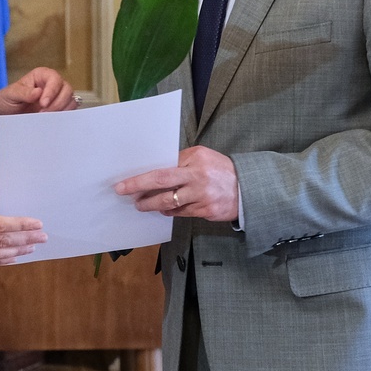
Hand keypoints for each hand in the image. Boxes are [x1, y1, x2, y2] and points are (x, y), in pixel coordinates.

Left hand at [0, 67, 77, 115]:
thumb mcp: (10, 95)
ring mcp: (57, 98)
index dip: (52, 91)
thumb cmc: (6, 100)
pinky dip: (63, 118)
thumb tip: (38, 92)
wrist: (3, 116)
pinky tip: (51, 123)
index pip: (54, 78)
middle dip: (58, 103)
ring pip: (70, 101)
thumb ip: (23, 92)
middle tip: (43, 114)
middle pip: (67, 89)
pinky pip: (68, 112)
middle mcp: (52, 85)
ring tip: (45, 119)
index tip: (43, 103)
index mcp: (41, 75)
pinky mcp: (58, 110)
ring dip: (61, 111)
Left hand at [115, 145, 238, 222]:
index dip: (143, 176)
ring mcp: (201, 195)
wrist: (248, 188)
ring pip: (168, 202)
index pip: (163, 167)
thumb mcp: (203, 158)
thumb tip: (155, 170)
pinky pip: (180, 212)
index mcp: (195, 158)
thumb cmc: (220, 170)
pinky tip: (162, 209)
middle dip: (138, 187)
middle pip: (161, 181)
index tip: (126, 181)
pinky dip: (169, 211)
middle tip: (123, 192)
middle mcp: (197, 176)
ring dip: (151, 204)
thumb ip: (181, 161)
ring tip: (140, 205)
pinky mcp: (205, 210)